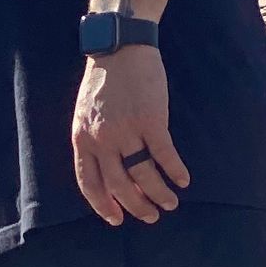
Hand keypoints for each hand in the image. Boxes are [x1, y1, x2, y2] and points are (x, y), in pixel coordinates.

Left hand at [73, 44, 189, 225]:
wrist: (119, 47)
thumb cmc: (104, 81)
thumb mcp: (85, 114)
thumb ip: (93, 142)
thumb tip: (110, 171)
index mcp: (82, 139)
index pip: (89, 183)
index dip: (103, 205)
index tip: (117, 219)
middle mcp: (102, 139)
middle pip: (119, 185)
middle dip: (137, 206)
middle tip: (151, 216)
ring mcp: (126, 130)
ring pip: (143, 175)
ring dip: (159, 194)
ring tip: (171, 203)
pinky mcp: (151, 119)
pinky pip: (164, 155)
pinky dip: (174, 171)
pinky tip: (183, 180)